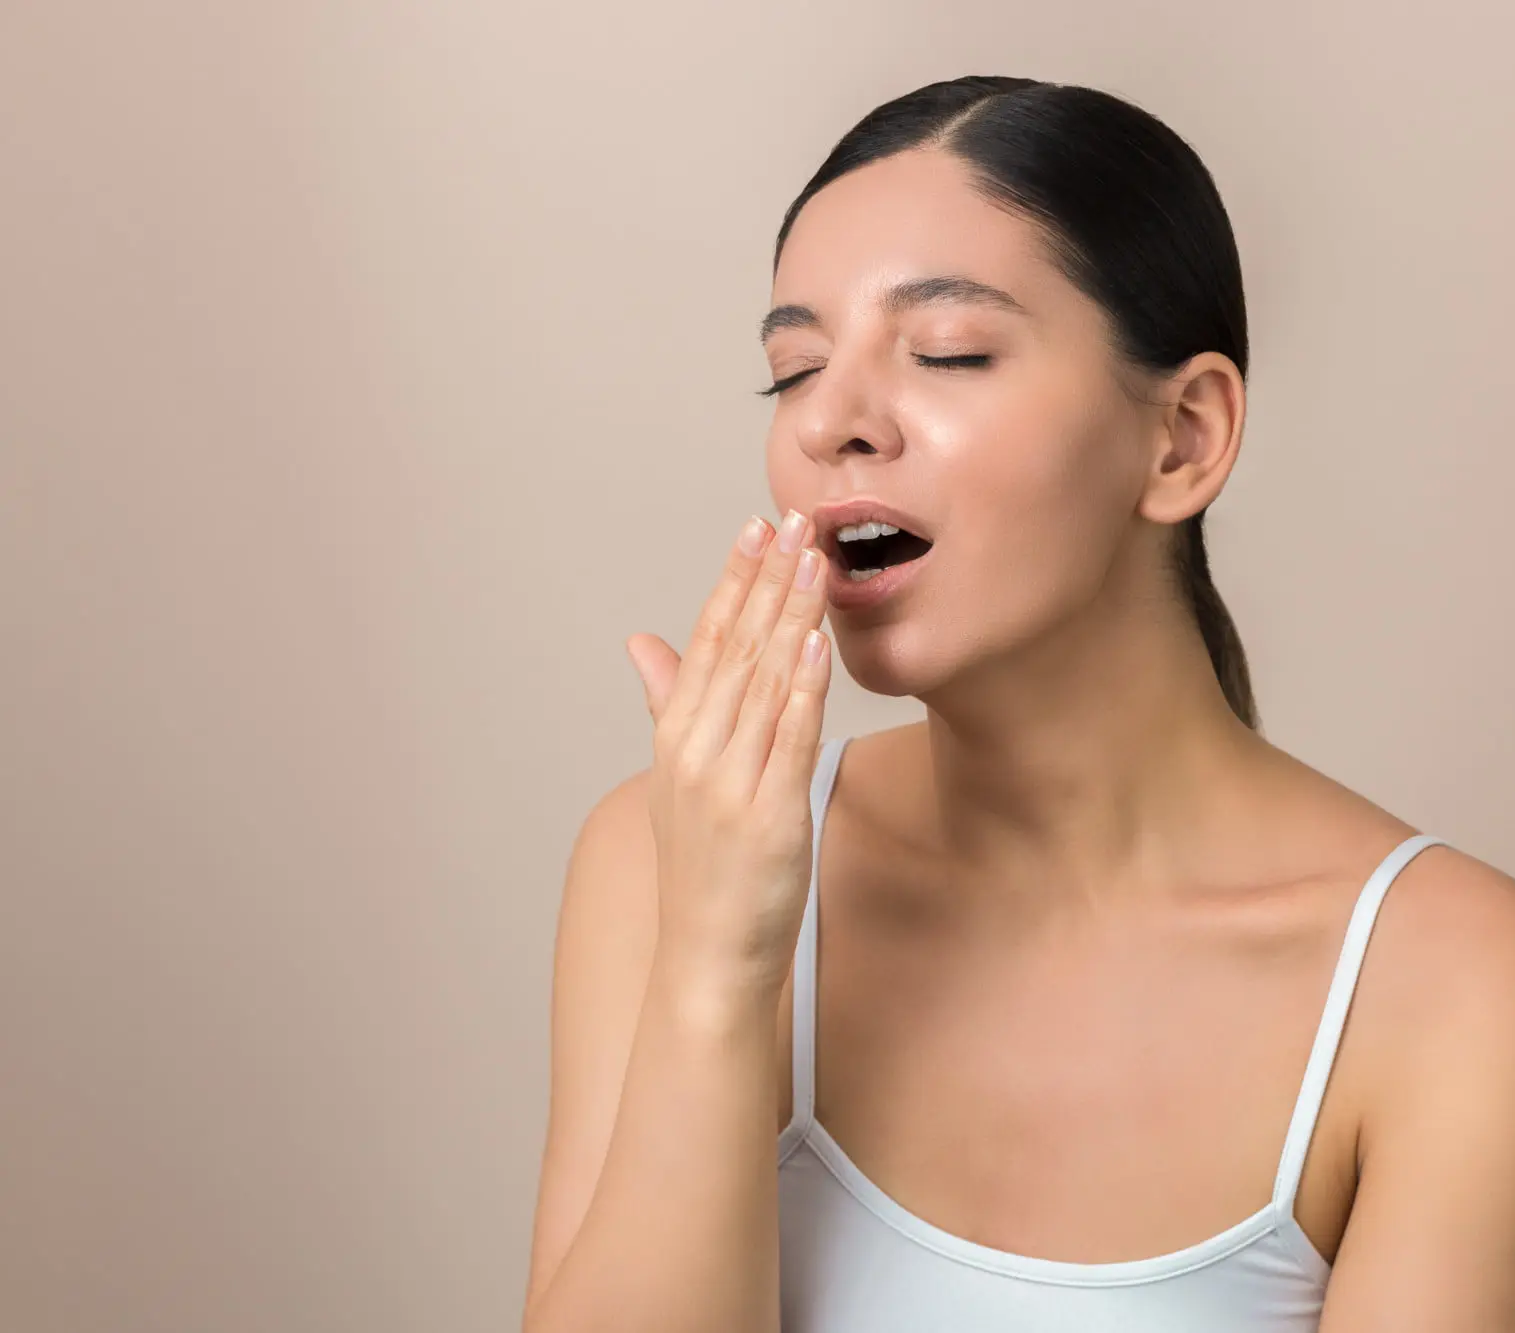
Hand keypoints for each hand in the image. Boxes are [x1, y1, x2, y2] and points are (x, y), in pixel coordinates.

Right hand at [625, 509, 831, 1002]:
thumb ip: (667, 704)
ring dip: (788, 615)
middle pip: (734, 648)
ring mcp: (729, 784)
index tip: (756, 526)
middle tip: (794, 517)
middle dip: (766, 578)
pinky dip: (800, 689)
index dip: (732, 579)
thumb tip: (641, 641)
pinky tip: (815, 643)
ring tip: (813, 558)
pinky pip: (787, 739)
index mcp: (676, 739)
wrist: (706, 959)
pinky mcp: (769, 815)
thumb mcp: (676, 779)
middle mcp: (696, 753)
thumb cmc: (702, 871)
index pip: (706, 640)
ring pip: (762, 681)